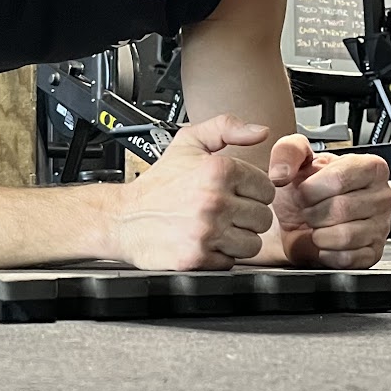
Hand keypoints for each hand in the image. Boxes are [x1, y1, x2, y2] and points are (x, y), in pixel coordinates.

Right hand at [108, 114, 277, 269]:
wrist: (123, 219)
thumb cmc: (157, 184)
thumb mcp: (188, 143)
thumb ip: (226, 128)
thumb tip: (261, 132)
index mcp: (218, 170)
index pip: (266, 188)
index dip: (252, 192)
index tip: (235, 194)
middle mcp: (214, 200)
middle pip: (263, 218)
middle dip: (246, 217)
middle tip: (224, 213)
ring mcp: (206, 231)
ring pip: (252, 244)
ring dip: (237, 239)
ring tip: (216, 229)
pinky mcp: (197, 257)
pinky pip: (230, 262)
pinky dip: (219, 256)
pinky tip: (203, 243)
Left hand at [267, 135, 390, 268]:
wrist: (300, 221)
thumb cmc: (305, 191)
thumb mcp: (296, 162)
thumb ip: (287, 151)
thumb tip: (281, 174)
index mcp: (370, 167)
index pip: (340, 178)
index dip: (312, 189)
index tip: (305, 191)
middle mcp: (383, 196)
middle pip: (342, 208)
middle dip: (313, 212)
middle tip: (310, 210)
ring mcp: (382, 227)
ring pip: (346, 235)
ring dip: (319, 234)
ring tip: (318, 225)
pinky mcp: (373, 254)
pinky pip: (346, 258)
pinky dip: (326, 253)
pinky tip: (325, 242)